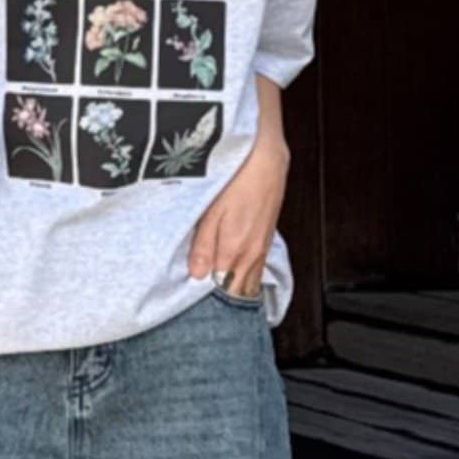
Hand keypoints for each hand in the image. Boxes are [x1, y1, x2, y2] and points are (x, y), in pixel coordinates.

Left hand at [187, 135, 289, 297]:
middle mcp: (251, 257)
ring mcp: (261, 251)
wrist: (266, 159)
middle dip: (222, 298)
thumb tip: (196, 275)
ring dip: (234, 291)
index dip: (206, 297)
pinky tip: (233, 276)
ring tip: (218, 291)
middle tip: (204, 299)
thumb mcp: (211, 211)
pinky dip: (245, 279)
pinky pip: (256, 272)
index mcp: (234, 253)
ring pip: (249, 285)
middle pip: (237, 293)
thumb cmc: (236, 181)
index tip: (191, 296)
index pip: (220, 292)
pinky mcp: (266, 243)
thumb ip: (203, 246)